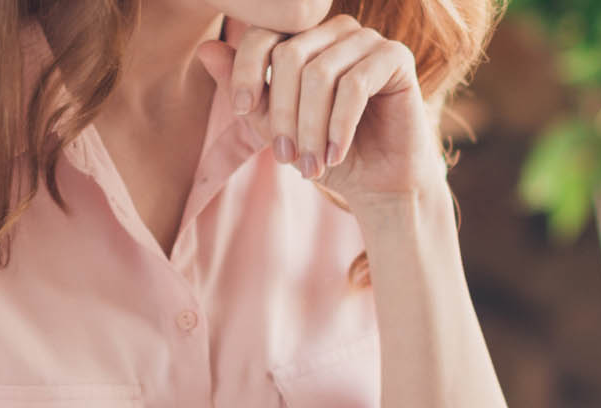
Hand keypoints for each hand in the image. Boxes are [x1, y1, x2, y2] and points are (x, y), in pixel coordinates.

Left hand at [197, 16, 445, 205]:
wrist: (381, 185)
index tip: (241, 110)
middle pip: (290, 55)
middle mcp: (336, 30)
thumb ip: (247, 93)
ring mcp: (368, 40)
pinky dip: (340, 126)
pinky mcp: (396, 58)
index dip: (247, 70)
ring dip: (311, 128)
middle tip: (285, 158)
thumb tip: (205, 49)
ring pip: (321, 73)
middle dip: (282, 112)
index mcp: (306, 38)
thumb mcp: (277, 129)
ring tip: (312, 167)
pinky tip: (335, 155)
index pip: (264, 35)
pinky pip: (355, 85)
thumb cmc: (328, 155)